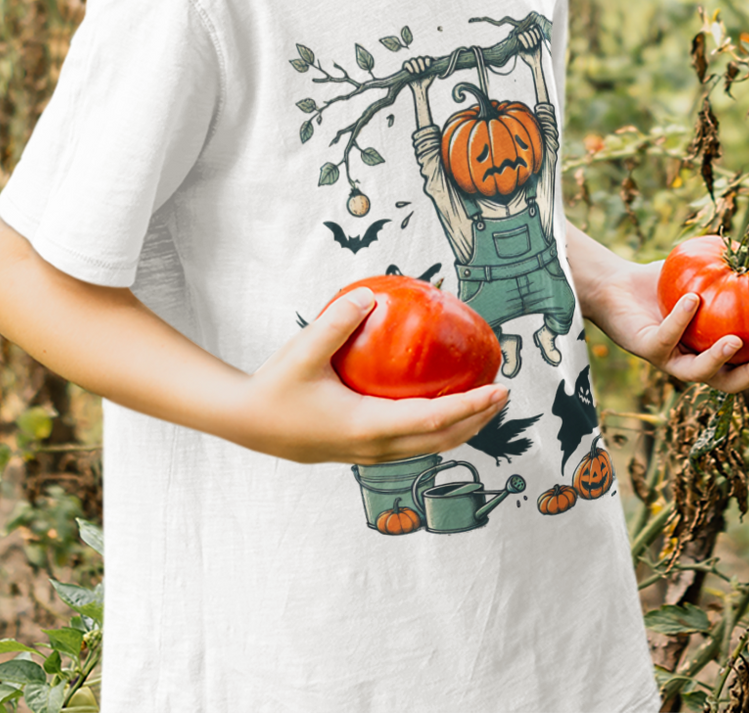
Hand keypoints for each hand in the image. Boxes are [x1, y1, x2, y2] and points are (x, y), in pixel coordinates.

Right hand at [232, 287, 507, 464]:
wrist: (245, 422)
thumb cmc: (275, 386)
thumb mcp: (303, 350)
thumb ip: (336, 322)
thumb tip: (370, 295)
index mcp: (367, 427)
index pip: (434, 419)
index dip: (471, 406)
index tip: (500, 389)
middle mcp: (374, 448)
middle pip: (441, 440)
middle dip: (477, 420)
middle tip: (503, 393)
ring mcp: (367, 454)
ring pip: (426, 447)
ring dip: (459, 428)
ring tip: (481, 403)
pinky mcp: (359, 450)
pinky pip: (410, 443)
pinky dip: (435, 429)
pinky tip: (437, 405)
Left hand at [587, 258, 748, 392]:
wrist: (616, 284)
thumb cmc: (661, 281)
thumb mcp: (701, 269)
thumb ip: (733, 263)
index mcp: (708, 351)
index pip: (745, 367)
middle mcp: (690, 362)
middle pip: (726, 382)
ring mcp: (668, 359)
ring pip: (696, 372)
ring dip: (718, 359)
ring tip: (735, 341)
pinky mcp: (645, 348)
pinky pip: (666, 336)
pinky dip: (680, 319)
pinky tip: (693, 299)